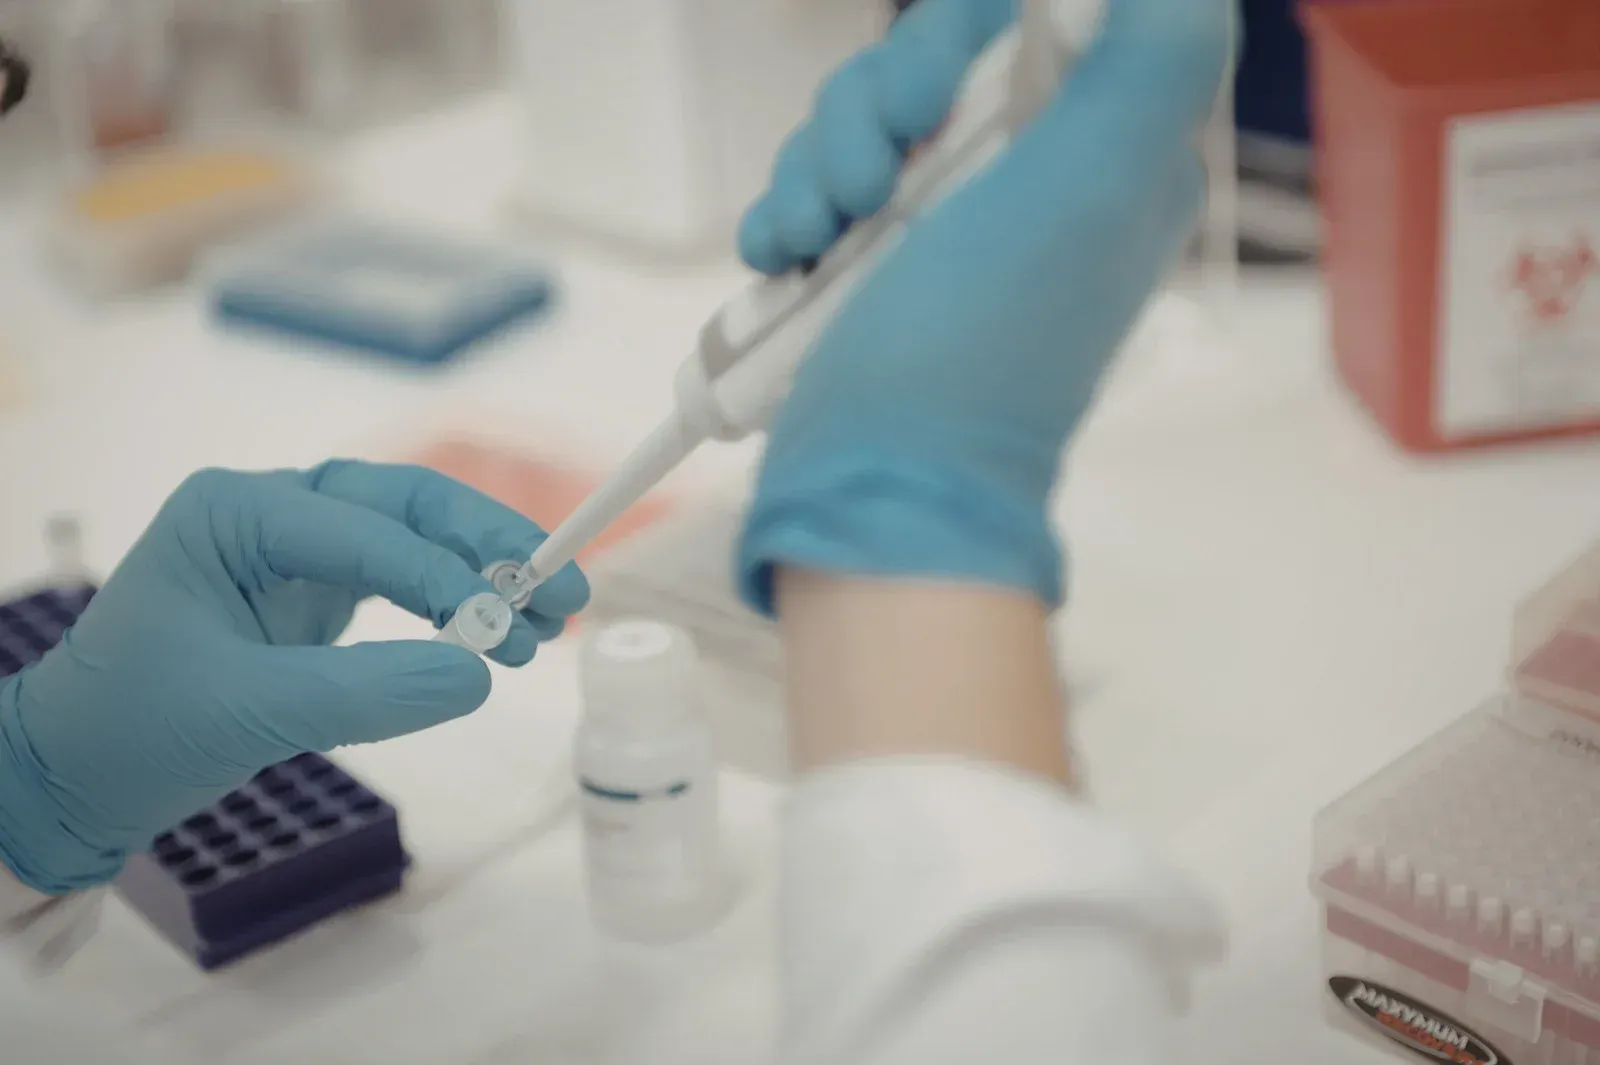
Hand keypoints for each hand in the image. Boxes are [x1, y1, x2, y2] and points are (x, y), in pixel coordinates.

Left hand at [0, 461, 587, 892]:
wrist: (70, 777)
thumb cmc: (133, 732)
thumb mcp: (247, 713)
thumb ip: (365, 693)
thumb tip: (481, 677)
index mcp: (237, 511)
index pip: (366, 527)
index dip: (445, 572)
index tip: (509, 624)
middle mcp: (270, 511)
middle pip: (405, 504)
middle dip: (489, 546)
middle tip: (567, 591)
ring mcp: (292, 549)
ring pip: (411, 536)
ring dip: (483, 573)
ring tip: (549, 623)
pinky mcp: (309, 594)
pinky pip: (397, 581)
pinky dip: (450, 604)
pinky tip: (494, 635)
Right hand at [736, 0, 1232, 609]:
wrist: (879, 489)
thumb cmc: (976, 359)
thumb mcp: (1087, 190)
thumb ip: (1152, 57)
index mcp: (1105, 151)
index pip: (1040, 16)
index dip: (963, 31)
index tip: (927, 101)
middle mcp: (1033, 180)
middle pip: (938, 58)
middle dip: (876, 108)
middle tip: (869, 184)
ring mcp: (946, 226)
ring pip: (865, 118)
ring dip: (820, 165)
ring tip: (818, 240)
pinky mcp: (874, 265)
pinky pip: (819, 184)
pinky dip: (789, 211)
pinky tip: (784, 258)